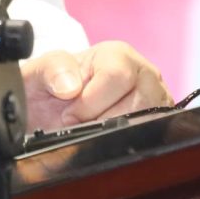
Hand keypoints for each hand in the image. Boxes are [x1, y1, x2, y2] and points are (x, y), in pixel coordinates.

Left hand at [22, 43, 168, 130]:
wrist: (51, 113)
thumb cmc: (50, 89)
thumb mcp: (39, 72)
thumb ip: (51, 68)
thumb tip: (71, 86)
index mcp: (118, 55)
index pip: (117, 76)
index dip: (90, 103)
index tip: (70, 114)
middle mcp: (143, 73)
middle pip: (138, 103)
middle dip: (102, 121)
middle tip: (81, 124)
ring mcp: (156, 99)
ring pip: (148, 123)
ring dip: (115, 135)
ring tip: (93, 130)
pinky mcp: (160, 123)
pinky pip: (155, 137)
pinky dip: (129, 143)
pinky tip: (108, 139)